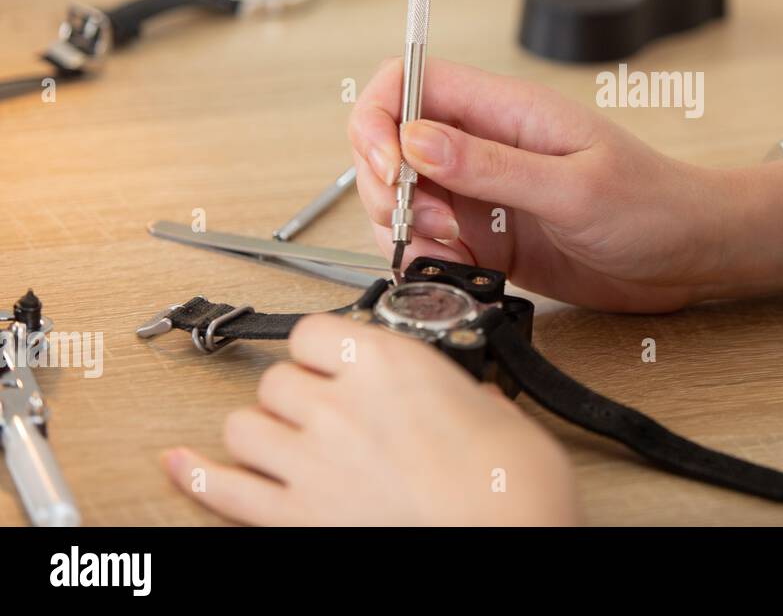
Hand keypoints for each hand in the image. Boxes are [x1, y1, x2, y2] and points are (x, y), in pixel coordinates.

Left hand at [162, 314, 577, 525]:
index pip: (315, 330)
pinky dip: (197, 477)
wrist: (504, 541)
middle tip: (323, 406)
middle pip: (276, 380)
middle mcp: (337, 407)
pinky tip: (183, 466)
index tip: (334, 356)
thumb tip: (468, 397)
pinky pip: (221, 492)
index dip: (322, 345)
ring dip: (260, 430)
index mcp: (388, 366)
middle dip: (296, 391)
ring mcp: (308, 465)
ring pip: (243, 428)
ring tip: (283, 438)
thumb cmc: (510, 489)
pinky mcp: (292, 519)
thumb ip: (466, 395)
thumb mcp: (500, 414)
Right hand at [348, 58, 739, 311]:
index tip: (389, 166)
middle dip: (388, 185)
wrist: (690, 254)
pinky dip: (428, 259)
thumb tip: (414, 139)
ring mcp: (483, 191)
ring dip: (407, 228)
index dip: (380, 118)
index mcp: (507, 110)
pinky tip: (464, 270)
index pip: (411, 82)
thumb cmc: (653, 205)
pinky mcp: (487, 235)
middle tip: (433, 223)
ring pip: (403, 196)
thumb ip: (491, 166)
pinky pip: (430, 241)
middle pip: (392, 142)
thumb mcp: (574, 187)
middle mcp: (486, 144)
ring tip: (455, 251)